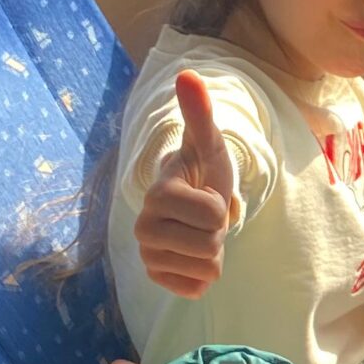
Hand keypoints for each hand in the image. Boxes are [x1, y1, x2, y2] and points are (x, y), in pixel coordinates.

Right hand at [135, 71, 238, 298]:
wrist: (192, 203)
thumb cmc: (202, 172)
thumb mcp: (208, 143)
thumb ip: (199, 112)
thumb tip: (188, 74)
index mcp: (158, 196)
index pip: (213, 214)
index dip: (220, 206)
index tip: (205, 194)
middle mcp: (144, 229)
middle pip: (210, 246)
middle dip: (217, 233)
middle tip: (204, 218)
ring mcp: (149, 256)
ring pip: (207, 268)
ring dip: (213, 253)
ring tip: (199, 233)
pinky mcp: (159, 279)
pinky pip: (197, 289)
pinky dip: (203, 276)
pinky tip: (192, 256)